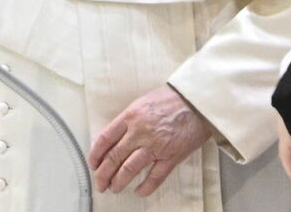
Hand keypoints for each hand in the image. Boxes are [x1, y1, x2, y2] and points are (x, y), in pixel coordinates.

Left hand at [88, 85, 211, 196]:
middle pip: (114, 157)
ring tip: (114, 188)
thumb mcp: (143, 103)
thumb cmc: (172, 98)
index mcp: (130, 116)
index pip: (105, 139)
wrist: (197, 101)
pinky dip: (145, 188)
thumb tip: (115, 137)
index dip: (95, 155)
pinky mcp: (171, 157)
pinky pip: (154, 177)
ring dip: (119, 182)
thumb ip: (129, 120)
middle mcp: (139, 132)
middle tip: (100, 182)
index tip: (93, 164)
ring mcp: (155, 146)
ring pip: (129, 169)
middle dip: (103, 174)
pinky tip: (139, 191)